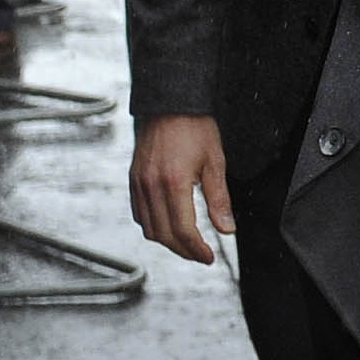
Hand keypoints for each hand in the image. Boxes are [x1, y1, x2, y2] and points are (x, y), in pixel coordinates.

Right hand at [127, 113, 232, 265]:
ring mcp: (139, 183)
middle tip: (201, 255)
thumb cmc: (195, 127)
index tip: (209, 257)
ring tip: (187, 243)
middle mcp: (152, 185)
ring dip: (168, 242)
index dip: (197, 250)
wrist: (170, 103)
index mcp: (174, 182)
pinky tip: (168, 225)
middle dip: (184, 251)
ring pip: (148, 229)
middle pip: (164, 235)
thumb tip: (227, 229)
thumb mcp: (215, 162)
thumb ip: (219, 199)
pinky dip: (153, 226)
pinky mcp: (133, 179)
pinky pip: (139, 214)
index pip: (183, 230)